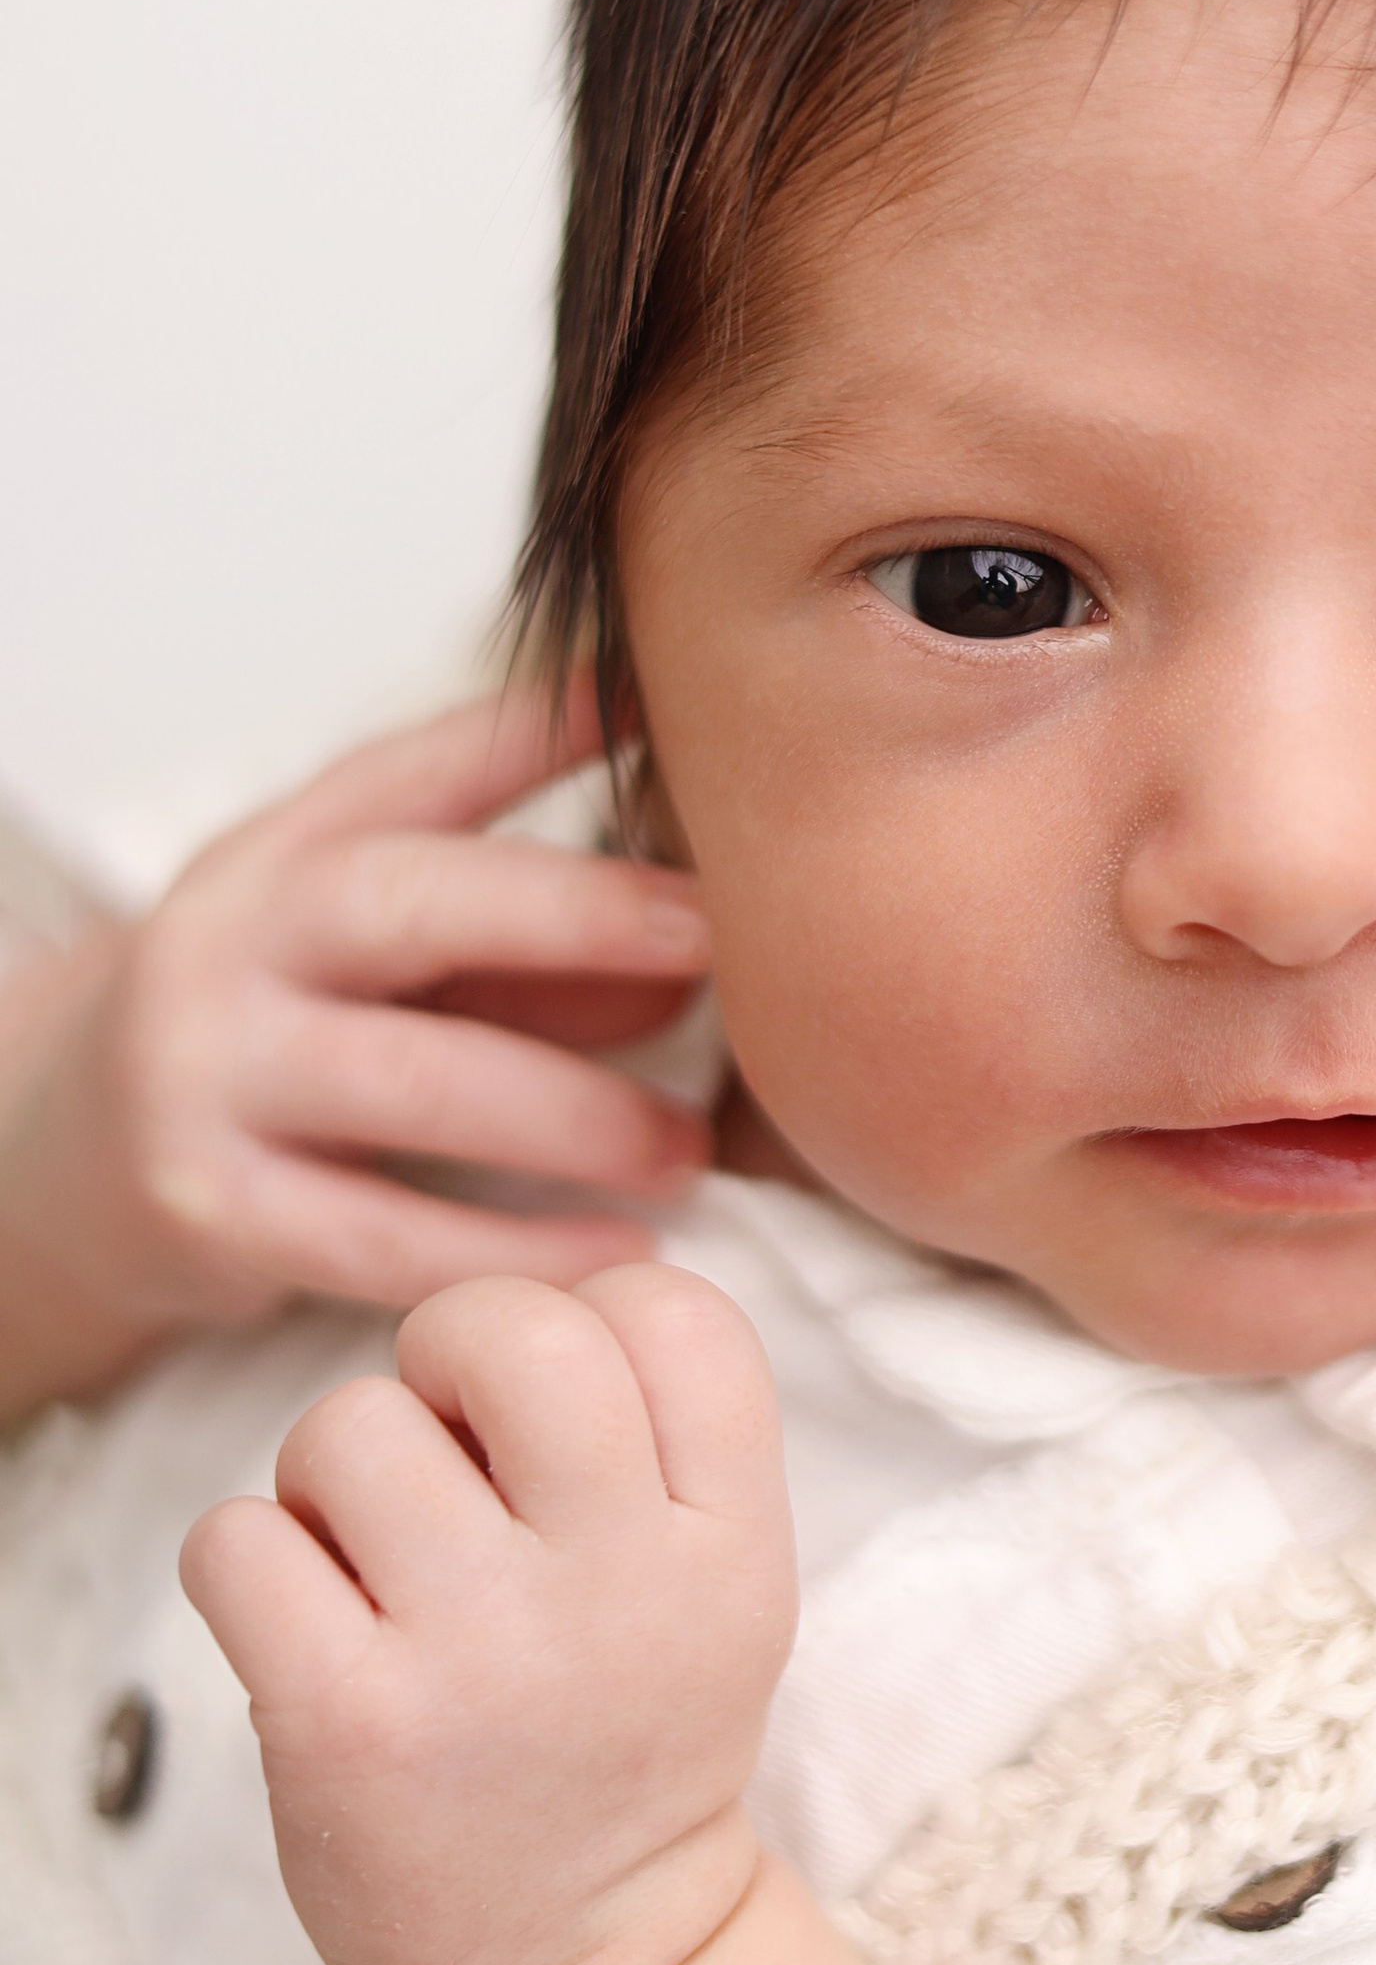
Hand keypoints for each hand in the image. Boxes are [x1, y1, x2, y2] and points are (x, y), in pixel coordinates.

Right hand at [0, 684, 713, 1417]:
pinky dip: (511, 1253)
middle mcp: (231, 938)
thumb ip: (526, 945)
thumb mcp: (379, 950)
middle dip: (574, 914)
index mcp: (288, 847)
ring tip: (685, 1150)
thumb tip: (692, 965)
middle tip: (712, 939)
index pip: (418, 765)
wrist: (75, 1152)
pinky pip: (379, 1237)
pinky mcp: (206, 1207)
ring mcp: (205, 1071)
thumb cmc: (286, 1031)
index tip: (656, 707)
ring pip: (410, 1082)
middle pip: (408, 904)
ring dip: (573, 1117)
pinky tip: (612, 1258)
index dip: (535, 726)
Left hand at [181, 1263, 797, 1964]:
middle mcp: (622, 1587)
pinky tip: (307, 1628)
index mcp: (731, 1543)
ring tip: (374, 1569)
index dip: (594, 1317)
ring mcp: (484, 1657)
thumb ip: (667, 1437)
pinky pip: (238, 1537)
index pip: (674, 1309)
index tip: (565, 1415)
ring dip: (333, 1478)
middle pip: (513, 1330)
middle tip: (445, 1448)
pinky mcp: (348, 1726)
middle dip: (447, 1351)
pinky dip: (250, 1564)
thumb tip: (543, 1292)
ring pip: (349, 1425)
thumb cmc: (629, 1742)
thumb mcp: (724, 1588)